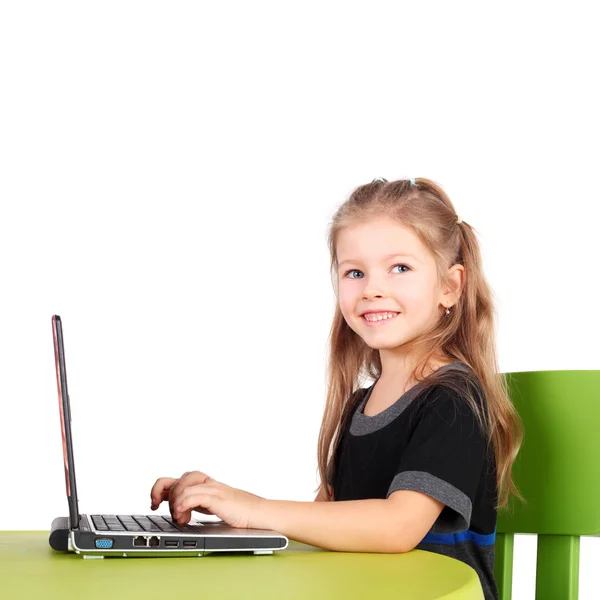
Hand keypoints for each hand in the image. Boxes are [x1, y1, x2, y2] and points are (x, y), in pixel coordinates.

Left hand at [150, 471, 265, 529]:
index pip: (174, 479)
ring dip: (176, 503)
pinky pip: (195, 495)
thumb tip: (177, 511)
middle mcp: (206, 484)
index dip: (158, 489)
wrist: (261, 514)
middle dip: (163, 495)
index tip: (152, 504)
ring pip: (183, 485)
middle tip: (168, 512)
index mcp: (202, 485)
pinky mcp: (219, 497)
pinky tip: (183, 514)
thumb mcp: (211, 506)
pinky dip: (184, 503)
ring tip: (181, 518)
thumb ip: (196, 503)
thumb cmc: (239, 512)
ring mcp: (213, 489)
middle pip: (175, 479)